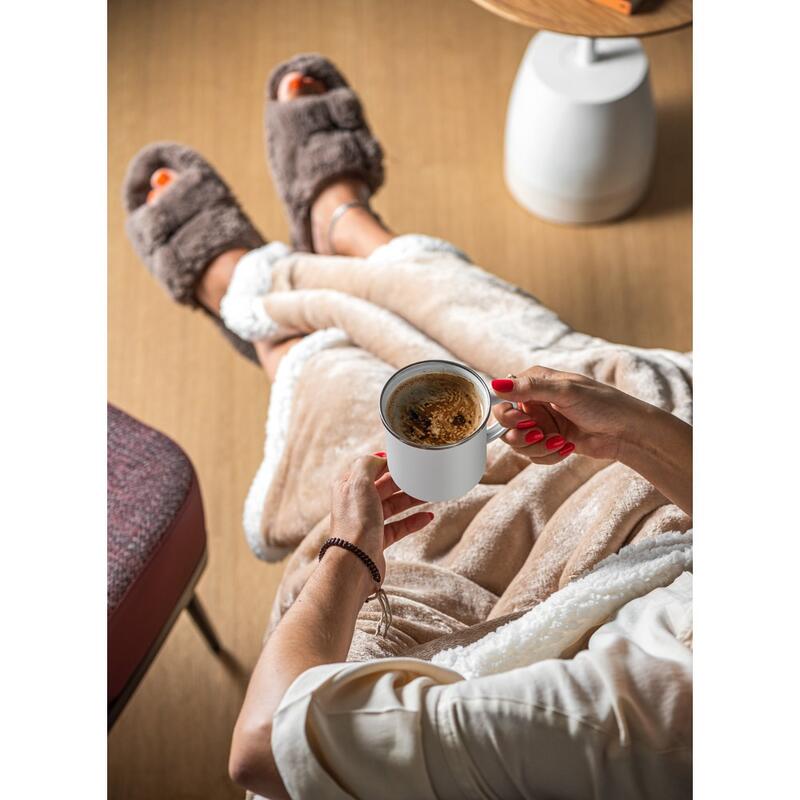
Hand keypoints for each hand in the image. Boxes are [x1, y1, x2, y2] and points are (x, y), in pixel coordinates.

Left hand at [329, 454, 433, 584]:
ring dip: (412, 499)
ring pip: (394, 505)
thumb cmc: (355, 523)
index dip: (388, 463)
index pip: (370, 468)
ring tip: (430, 494)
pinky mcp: (378, 540)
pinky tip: (428, 517)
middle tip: (423, 477)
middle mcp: (356, 503)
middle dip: (404, 481)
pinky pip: (399, 526)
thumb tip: (380, 457)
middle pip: (384, 486)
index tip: (407, 460)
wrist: (355, 563)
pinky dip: (413, 521)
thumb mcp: (358, 483)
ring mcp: (367, 522)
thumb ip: (368, 464)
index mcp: (348, 487)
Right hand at [491, 366, 649, 462]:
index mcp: (535, 382)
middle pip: (506, 424)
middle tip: (539, 434)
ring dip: (537, 447)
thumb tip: (495, 385)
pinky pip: (534, 455)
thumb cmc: (603, 404)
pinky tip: (567, 448)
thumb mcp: (566, 391)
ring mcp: (542, 423)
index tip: (523, 420)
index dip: (508, 414)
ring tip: (560, 442)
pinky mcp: (549, 442)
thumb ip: (529, 388)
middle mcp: (535, 402)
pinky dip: (548, 455)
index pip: (502, 398)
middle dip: (520, 435)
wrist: (627, 432)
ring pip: (518, 443)